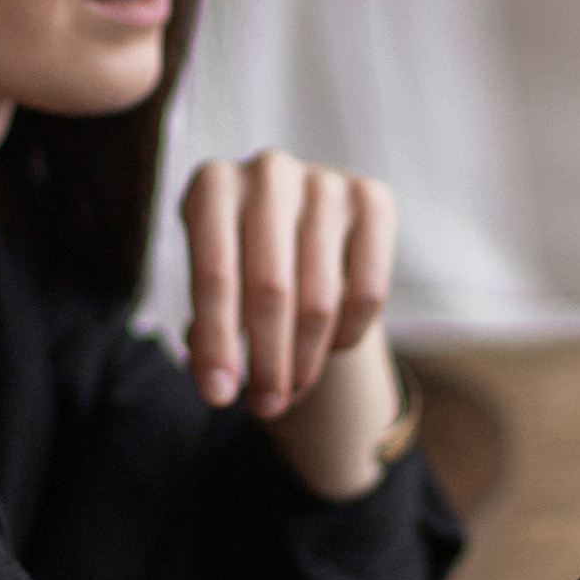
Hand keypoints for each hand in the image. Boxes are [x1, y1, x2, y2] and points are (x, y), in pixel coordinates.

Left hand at [180, 152, 395, 420]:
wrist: (297, 220)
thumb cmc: (239, 260)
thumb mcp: (212, 288)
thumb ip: (206, 332)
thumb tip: (215, 383)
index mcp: (212, 185)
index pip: (214, 274)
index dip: (216, 343)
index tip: (218, 397)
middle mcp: (267, 171)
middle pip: (271, 289)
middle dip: (267, 362)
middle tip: (264, 408)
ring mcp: (325, 181)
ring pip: (320, 298)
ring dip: (305, 361)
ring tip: (290, 392)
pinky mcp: (374, 198)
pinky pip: (368, 291)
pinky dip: (347, 334)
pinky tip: (329, 348)